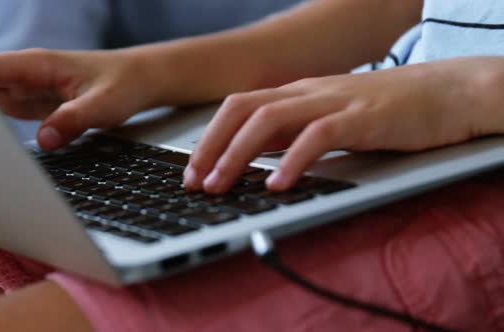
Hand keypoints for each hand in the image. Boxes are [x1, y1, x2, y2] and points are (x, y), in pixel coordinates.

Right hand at [0, 48, 162, 150]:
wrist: (142, 81)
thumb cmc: (125, 83)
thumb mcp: (103, 104)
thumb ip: (73, 120)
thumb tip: (43, 140)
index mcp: (37, 65)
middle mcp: (29, 76)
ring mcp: (32, 90)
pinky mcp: (39, 105)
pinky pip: (10, 113)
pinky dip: (0, 127)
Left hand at [184, 57, 503, 193]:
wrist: (448, 92)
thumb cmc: (389, 110)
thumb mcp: (332, 120)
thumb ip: (297, 134)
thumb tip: (262, 158)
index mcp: (298, 94)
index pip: (240, 108)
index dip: (210, 138)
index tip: (193, 171)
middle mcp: (308, 93)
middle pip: (243, 110)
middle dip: (211, 146)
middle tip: (193, 183)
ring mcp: (334, 101)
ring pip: (270, 120)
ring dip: (238, 155)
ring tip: (220, 186)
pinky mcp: (362, 117)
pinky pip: (317, 136)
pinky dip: (292, 160)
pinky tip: (277, 185)